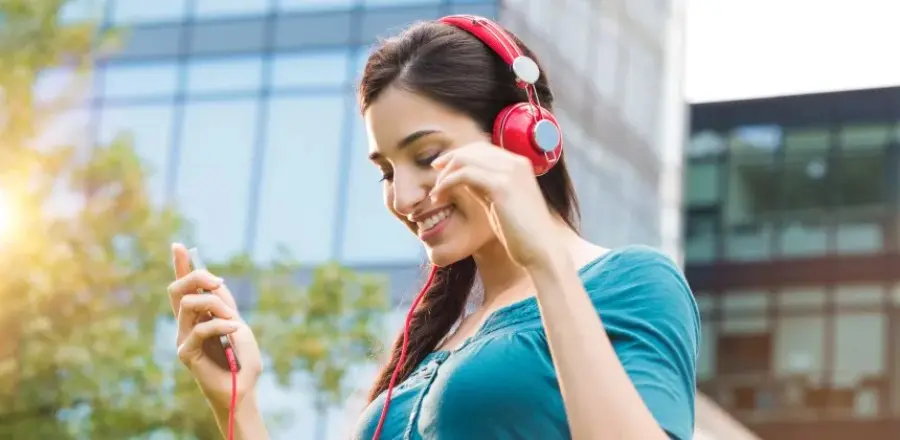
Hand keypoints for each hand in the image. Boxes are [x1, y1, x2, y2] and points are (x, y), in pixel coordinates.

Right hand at [168, 243, 262, 409]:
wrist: (243, 389)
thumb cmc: (243, 360)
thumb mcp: (238, 324)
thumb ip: (224, 305)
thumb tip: (213, 284)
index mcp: (199, 315)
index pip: (186, 286)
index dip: (181, 265)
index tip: (178, 245)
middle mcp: (186, 324)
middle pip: (178, 289)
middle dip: (197, 276)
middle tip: (219, 282)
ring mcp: (183, 338)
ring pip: (188, 304)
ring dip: (215, 305)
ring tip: (233, 318)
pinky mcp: (185, 353)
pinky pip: (199, 329)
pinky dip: (220, 325)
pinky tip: (234, 329)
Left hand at [431, 142, 559, 267]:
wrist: (542, 251)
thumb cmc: (522, 234)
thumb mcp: (500, 203)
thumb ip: (484, 187)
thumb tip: (463, 177)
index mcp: (519, 165)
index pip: (482, 149)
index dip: (458, 155)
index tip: (440, 168)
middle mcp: (516, 163)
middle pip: (472, 150)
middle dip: (449, 161)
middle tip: (433, 175)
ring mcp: (510, 173)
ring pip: (466, 160)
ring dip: (445, 175)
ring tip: (435, 193)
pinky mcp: (501, 186)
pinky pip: (464, 174)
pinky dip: (447, 184)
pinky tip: (439, 197)